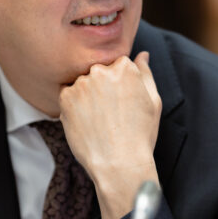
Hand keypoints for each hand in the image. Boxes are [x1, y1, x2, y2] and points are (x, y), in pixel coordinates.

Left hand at [58, 52, 160, 218]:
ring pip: (82, 83)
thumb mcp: (153, 102)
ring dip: (87, 96)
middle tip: (110, 114)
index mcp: (124, 67)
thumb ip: (145, 73)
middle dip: (102, 88)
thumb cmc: (140, 135)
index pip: (117, 64)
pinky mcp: (65, 98)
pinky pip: (67, 95)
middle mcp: (101, 70)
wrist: (118, 163)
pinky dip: (74, 107)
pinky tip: (87, 123)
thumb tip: (142, 54)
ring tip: (99, 120)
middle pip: (98, 72)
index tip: (121, 102)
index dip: (119, 85)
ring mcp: (81, 83)